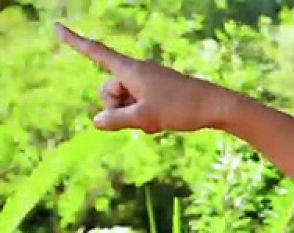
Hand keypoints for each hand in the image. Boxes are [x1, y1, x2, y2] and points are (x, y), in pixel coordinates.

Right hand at [56, 23, 237, 132]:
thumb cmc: (182, 108)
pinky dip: (144, 118)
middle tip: (140, 117)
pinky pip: (139, 107)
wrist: (217, 107)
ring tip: (156, 122)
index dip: (75, 41)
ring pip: (124, 103)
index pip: (96, 52)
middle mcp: (137, 72)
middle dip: (115, 108)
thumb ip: (116, 120)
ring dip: (132, 117)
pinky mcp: (158, 93)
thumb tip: (97, 122)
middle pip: (108, 91)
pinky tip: (161, 125)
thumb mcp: (145, 118)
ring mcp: (148, 83)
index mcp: (131, 69)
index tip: (56, 27)